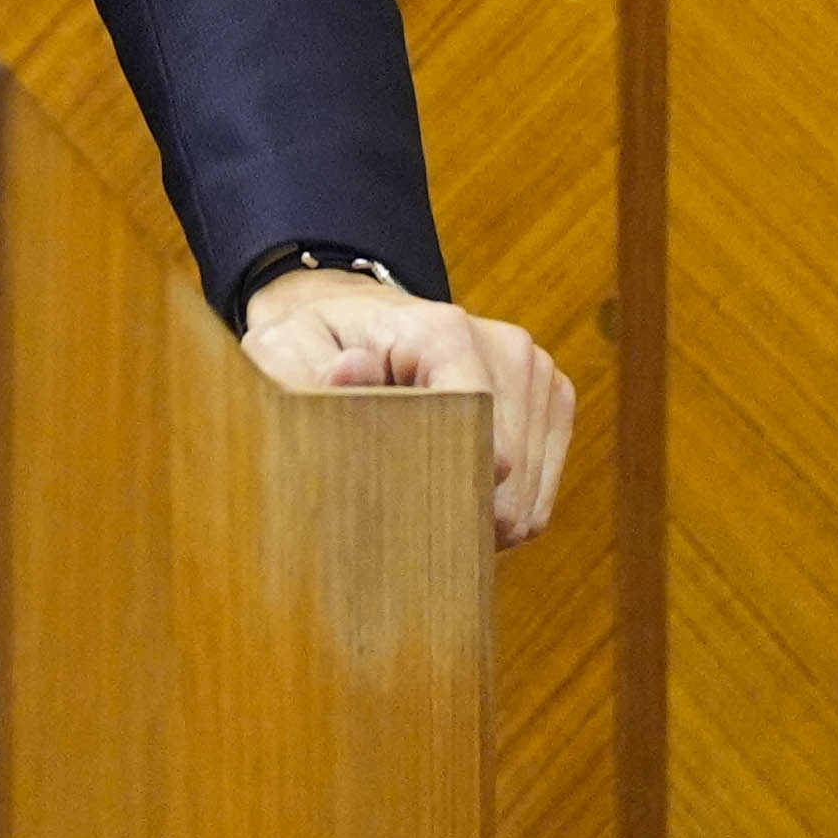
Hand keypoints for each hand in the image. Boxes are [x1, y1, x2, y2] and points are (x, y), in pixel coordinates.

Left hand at [238, 269, 574, 547]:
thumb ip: (311, 371)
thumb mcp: (288, 351)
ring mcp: (535, 373)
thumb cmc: (315, 343)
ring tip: (419, 497)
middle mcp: (507, 347)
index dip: (449, 492)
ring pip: (529, 496)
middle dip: (459, 511)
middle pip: (512, 477)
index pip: (483, 440)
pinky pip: (539, 495)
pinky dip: (499, 512)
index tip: (402, 510)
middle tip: (398, 512)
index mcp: (446, 332)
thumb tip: (350, 371)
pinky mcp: (550, 401)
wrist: (351, 320)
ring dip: (479, 518)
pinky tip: (452, 495)